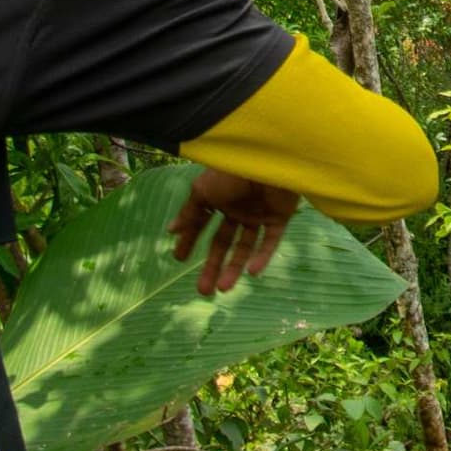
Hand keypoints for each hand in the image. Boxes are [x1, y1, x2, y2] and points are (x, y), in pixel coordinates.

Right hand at [167, 166, 300, 296]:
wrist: (267, 159)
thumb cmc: (231, 172)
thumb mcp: (203, 190)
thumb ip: (189, 212)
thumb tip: (171, 231)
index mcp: (219, 198)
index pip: (202, 224)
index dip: (190, 240)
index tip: (179, 259)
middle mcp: (239, 208)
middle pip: (223, 242)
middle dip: (212, 266)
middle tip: (202, 291)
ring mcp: (259, 214)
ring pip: (245, 246)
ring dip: (234, 268)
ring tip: (222, 289)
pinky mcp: (280, 217)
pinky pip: (270, 241)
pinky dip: (262, 256)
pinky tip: (252, 272)